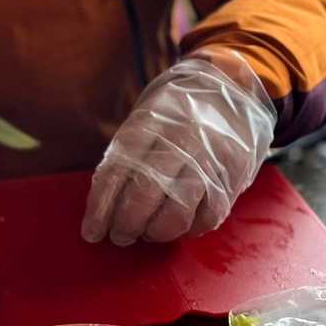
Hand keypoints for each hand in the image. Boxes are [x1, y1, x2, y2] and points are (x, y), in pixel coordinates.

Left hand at [81, 52, 275, 245]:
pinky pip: (207, 218)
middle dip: (127, 225)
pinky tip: (178, 227)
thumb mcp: (147, 118)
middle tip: (120, 236)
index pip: (117, 172)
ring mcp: (209, 159)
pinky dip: (189, 230)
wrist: (233, 88)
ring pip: (177, 213)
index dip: (101, 208)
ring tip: (148, 233)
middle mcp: (180, 140)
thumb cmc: (178, 112)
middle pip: (145, 194)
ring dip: (156, 232)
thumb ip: (126, 156)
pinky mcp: (232, 176)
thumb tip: (103, 206)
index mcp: (150, 123)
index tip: (91, 232)